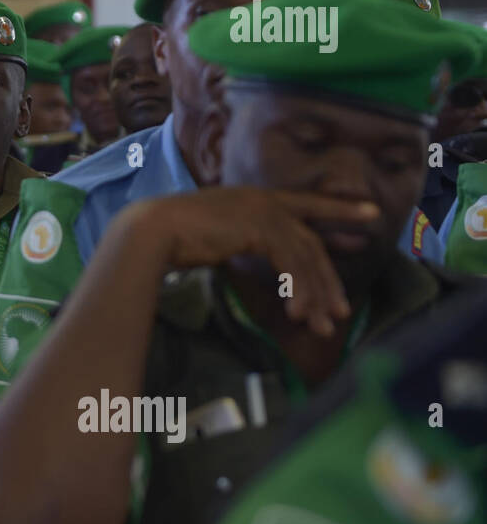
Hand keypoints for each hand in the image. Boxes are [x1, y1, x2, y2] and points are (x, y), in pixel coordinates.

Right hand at [125, 188, 380, 336]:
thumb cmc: (172, 237)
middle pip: (312, 242)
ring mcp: (264, 212)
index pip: (307, 205)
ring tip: (322, 325)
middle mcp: (265, 201)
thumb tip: (243, 255)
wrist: (153, 231)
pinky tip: (295, 314)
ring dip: (315, 295)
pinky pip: (291, 265)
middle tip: (343, 310)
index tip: (372, 214)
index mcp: (255, 198)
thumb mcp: (215, 236)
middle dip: (330, 280)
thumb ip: (238, 241)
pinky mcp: (260, 228)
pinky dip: (297, 292)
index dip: (340, 210)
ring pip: (306, 257)